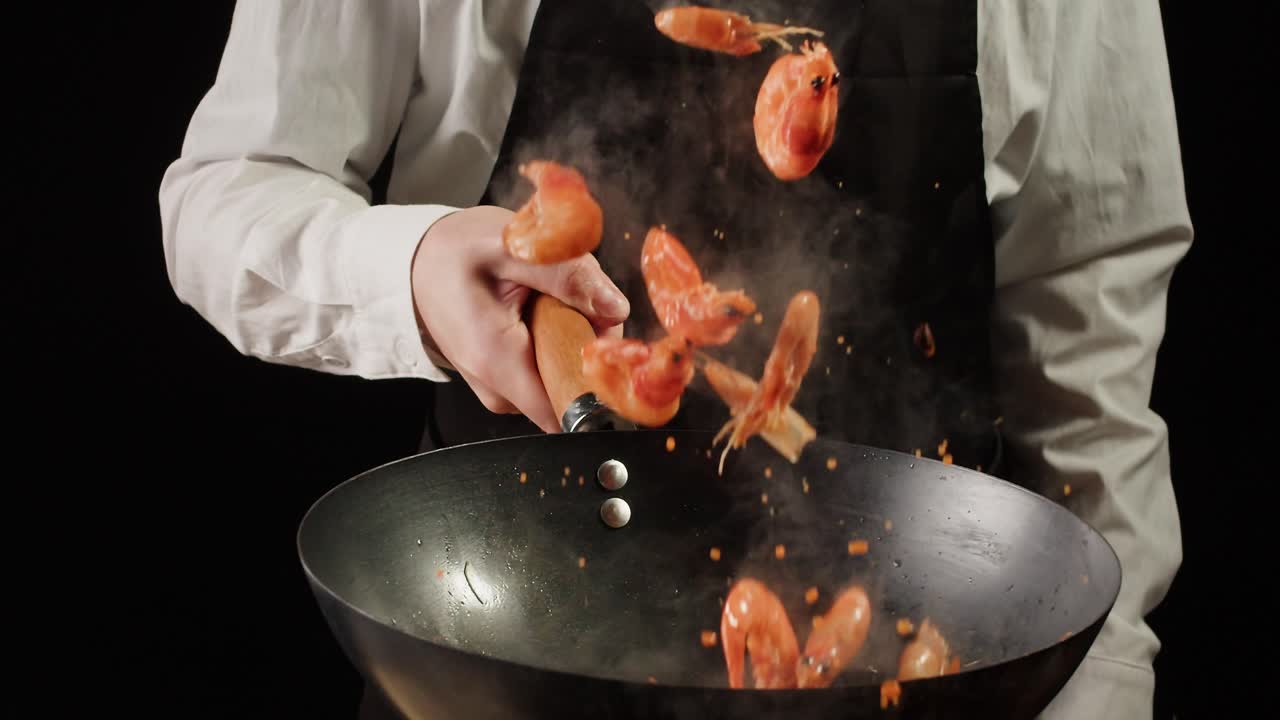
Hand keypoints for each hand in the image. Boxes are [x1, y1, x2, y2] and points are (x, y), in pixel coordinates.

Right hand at [411, 205, 629, 432]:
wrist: (417, 263)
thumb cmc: (453, 253)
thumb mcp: (510, 247)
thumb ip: (566, 275)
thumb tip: (616, 309)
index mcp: (498, 362)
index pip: (571, 407)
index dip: (598, 370)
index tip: (594, 328)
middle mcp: (499, 390)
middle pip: (576, 383)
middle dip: (586, 335)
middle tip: (561, 294)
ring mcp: (503, 390)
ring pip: (566, 372)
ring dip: (571, 331)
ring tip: (540, 294)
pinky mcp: (508, 382)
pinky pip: (551, 366)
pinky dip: (556, 335)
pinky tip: (535, 306)